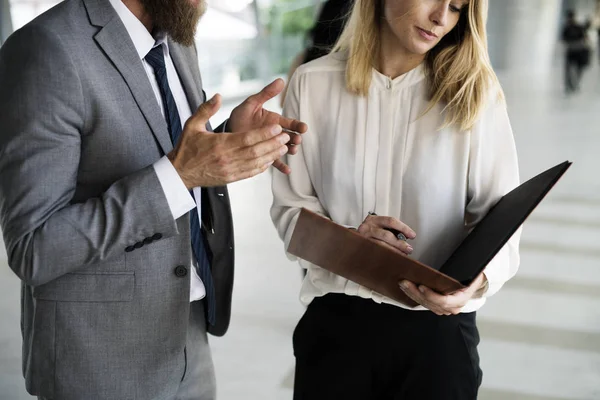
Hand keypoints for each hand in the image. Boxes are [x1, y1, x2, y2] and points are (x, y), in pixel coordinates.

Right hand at [168, 94, 289, 187]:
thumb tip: (218, 96)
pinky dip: (263, 166)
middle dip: (273, 144)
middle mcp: (227, 158)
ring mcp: (230, 170)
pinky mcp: (231, 179)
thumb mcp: (192, 125)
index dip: (265, 133)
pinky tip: (271, 159)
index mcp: (220, 144)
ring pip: (256, 163)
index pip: (247, 139)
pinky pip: (251, 173)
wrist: (179, 174)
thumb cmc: (186, 148)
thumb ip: (206, 109)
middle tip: (286, 136)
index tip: (278, 127)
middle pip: (256, 151)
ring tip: (284, 147)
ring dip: (272, 155)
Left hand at [227, 79, 307, 174]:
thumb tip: (281, 80)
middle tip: (297, 140)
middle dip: (295, 138)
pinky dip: (281, 166)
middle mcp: (275, 134)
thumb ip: (266, 93)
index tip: (303, 128)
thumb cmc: (240, 116)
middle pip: (290, 137)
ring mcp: (270, 145)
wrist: (227, 132)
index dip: (298, 125)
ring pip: (284, 149)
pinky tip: (287, 171)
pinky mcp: (264, 155)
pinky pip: (274, 162)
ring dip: (290, 150)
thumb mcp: (252, 103)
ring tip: (292, 151)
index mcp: (275, 121)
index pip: (290, 123)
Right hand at [357, 214, 415, 254]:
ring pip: (381, 246)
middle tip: (409, 249)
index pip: (391, 221)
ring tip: (403, 255)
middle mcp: (366, 227)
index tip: (412, 235)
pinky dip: (386, 256)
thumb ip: (391, 230)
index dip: (403, 228)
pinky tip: (393, 259)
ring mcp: (362, 239)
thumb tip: (406, 238)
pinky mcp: (361, 248)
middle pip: (386, 235)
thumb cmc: (370, 234)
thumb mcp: (378, 227)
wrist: (351, 240)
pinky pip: (375, 253)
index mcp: (373, 219)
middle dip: (400, 243)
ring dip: (394, 251)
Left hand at [399, 273, 487, 315]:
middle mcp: (452, 307)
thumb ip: (467, 270)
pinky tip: (406, 289)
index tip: (421, 286)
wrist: (473, 283)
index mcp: (461, 299)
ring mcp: (444, 309)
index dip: (431, 295)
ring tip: (403, 284)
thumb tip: (461, 259)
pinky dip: (414, 296)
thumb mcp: (472, 273)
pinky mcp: (437, 307)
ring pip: (425, 304)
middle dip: (416, 293)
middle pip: (430, 303)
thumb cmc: (471, 276)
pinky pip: (424, 303)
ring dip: (412, 294)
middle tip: (405, 282)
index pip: (443, 301)